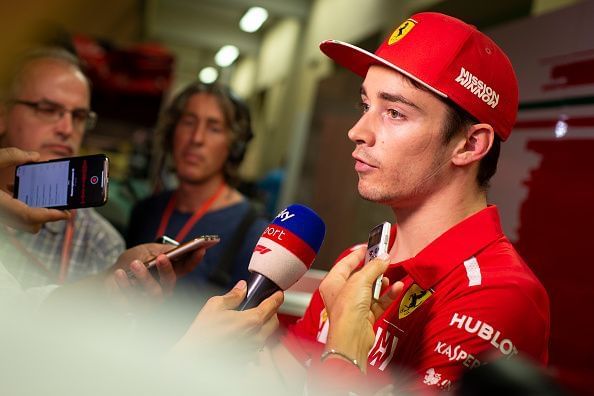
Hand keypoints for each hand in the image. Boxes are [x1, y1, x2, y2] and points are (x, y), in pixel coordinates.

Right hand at [0, 147, 69, 232]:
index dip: (51, 216)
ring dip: (35, 214)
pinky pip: (14, 217)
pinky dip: (22, 209)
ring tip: (43, 199)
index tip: (67, 213)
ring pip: (22, 224)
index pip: (31, 216)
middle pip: (30, 225)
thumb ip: (13, 155)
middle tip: (59, 206)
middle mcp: (0, 215)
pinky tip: (18, 192)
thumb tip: (35, 156)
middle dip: (45, 217)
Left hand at [106, 243, 204, 307]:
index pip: (186, 268)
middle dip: (166, 270)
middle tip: (161, 258)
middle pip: (170, 282)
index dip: (195, 260)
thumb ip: (160, 250)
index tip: (200, 249)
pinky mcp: (132, 309)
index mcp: (168, 274)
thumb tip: (178, 248)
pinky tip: (119, 274)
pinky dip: (123, 286)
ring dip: (143, 277)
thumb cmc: (131, 263)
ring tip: (134, 263)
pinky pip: (130, 300)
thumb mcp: (146, 251)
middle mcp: (162, 290)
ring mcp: (148, 301)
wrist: (108, 278)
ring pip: (152, 293)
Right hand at [171, 281, 283, 356]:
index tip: (278, 294)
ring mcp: (252, 350)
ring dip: (263, 326)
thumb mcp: (215, 305)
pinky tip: (242, 334)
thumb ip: (233, 295)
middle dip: (272, 311)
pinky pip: (257, 346)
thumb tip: (242, 288)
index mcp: (251, 321)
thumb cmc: (202, 333)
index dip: (277, 297)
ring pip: (267, 334)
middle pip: (274, 321)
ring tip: (250, 320)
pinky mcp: (247, 358)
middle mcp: (256, 337)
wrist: (193, 356)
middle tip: (263, 305)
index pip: (272, 306)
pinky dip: (254, 338)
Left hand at [321, 248, 402, 371]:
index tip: (369, 247)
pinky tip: (396, 287)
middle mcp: (342, 294)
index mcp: (333, 283)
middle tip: (384, 259)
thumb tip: (383, 258)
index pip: (345, 263)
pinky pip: (379, 302)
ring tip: (390, 274)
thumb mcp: (361, 281)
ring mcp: (354, 305)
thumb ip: (374, 267)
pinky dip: (388, 295)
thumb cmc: (346, 311)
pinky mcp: (366, 315)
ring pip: (371, 289)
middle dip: (373, 269)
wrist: (352, 337)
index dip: (358, 254)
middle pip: (360, 276)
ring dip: (382, 282)